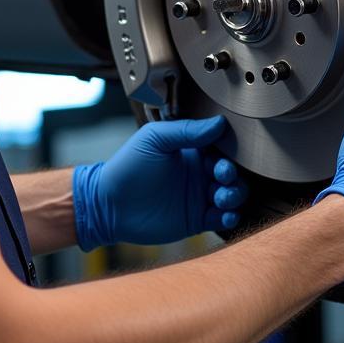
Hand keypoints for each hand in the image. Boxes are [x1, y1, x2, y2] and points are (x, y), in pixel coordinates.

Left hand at [73, 116, 247, 250]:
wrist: (110, 204)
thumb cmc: (128, 167)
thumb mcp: (155, 139)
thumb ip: (186, 130)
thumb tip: (219, 123)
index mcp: (190, 150)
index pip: (221, 147)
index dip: (229, 150)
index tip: (226, 153)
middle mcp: (198, 172)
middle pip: (231, 172)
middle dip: (232, 174)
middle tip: (221, 175)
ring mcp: (198, 196)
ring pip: (232, 194)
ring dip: (234, 195)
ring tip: (220, 197)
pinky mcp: (197, 219)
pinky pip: (222, 218)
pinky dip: (230, 217)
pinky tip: (224, 214)